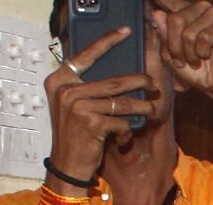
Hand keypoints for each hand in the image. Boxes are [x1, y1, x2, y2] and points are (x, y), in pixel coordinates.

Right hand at [45, 28, 155, 178]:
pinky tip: (123, 138)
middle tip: (153, 84)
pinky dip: (126, 131)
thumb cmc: (74, 134)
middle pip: (113, 81)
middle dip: (138, 82)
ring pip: (121, 102)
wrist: (67, 165)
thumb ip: (86, 88)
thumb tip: (119, 74)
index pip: (86, 55)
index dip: (107, 41)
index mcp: (59, 80)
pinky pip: (120, 122)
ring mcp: (78, 106)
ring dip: (141, 107)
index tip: (125, 32)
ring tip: (152, 109)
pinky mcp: (92, 123)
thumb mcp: (72, 106)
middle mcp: (66, 90)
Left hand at [151, 0, 212, 102]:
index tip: (174, 53)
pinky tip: (207, 56)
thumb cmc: (196, 70)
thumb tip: (158, 14)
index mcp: (187, 11)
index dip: (168, 37)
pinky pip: (206, 36)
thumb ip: (164, 35)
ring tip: (197, 61)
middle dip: (177, 48)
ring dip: (191, 53)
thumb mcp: (172, 55)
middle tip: (185, 61)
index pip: (169, 14)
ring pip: (190, 31)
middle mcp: (202, 8)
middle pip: (176, 21)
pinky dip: (203, 52)